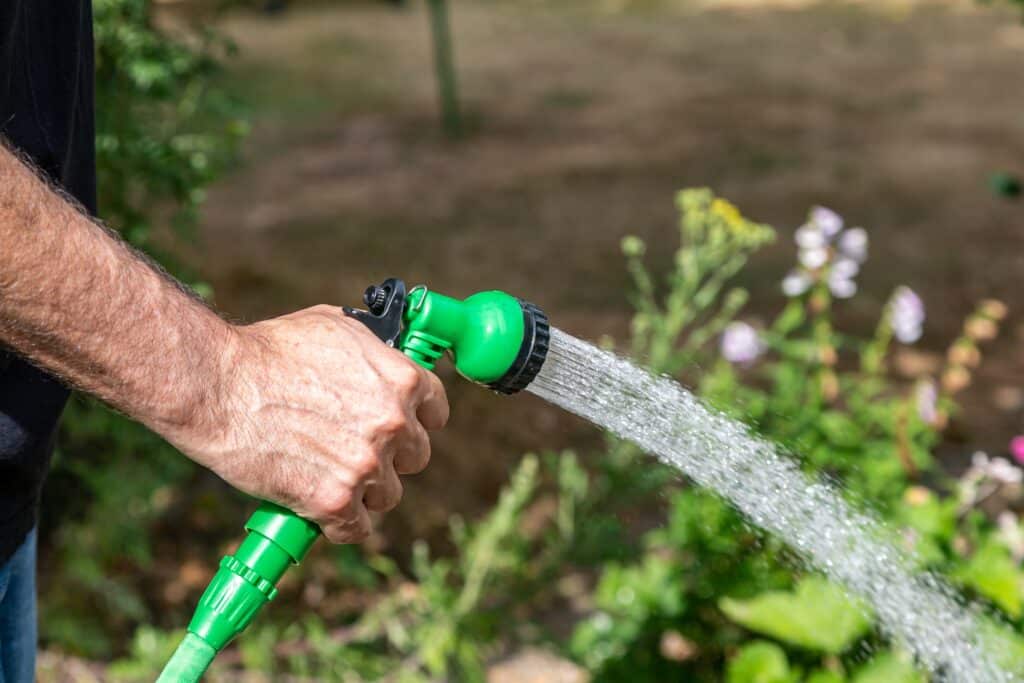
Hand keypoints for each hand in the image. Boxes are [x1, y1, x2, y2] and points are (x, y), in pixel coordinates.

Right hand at [165, 305, 448, 542]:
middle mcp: (395, 423)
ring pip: (387, 495)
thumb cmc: (269, 349)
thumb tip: (386, 355)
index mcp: (403, 380)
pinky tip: (318, 508)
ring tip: (327, 475)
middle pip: (415, 457)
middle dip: (390, 456)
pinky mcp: (335, 501)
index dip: (416, 419)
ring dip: (363, 491)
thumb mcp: (335, 328)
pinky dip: (338, 523)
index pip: (437, 411)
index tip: (400, 426)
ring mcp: (368, 465)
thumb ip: (372, 350)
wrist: (219, 385)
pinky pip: (355, 528)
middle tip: (353, 450)